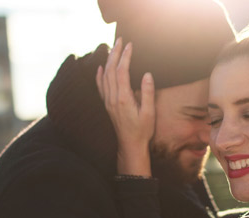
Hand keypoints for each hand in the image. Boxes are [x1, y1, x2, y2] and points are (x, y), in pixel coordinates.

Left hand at [96, 37, 155, 175]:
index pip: (122, 72)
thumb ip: (147, 92)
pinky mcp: (107, 105)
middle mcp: (113, 98)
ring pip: (104, 76)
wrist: (130, 145)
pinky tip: (99, 68)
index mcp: (124, 99)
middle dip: (115, 53)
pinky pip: (100, 87)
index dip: (125, 56)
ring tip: (113, 48)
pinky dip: (99, 75)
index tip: (130, 45)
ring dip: (108, 60)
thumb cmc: (142, 130)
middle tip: (121, 40)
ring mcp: (108, 102)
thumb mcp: (149, 113)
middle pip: (111, 70)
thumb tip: (147, 74)